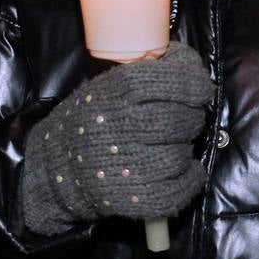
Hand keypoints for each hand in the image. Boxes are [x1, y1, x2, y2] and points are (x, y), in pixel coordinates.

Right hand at [19, 43, 213, 236]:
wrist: (58, 164)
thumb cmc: (90, 119)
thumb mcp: (108, 84)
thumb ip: (145, 71)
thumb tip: (187, 62)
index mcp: (119, 92)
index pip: (174, 81)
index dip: (195, 83)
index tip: (200, 88)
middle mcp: (126, 125)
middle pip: (183, 118)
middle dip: (191, 117)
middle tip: (183, 117)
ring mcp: (132, 164)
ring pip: (182, 153)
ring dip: (185, 148)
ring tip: (171, 144)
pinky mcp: (138, 197)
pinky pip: (182, 187)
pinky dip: (190, 178)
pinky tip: (183, 170)